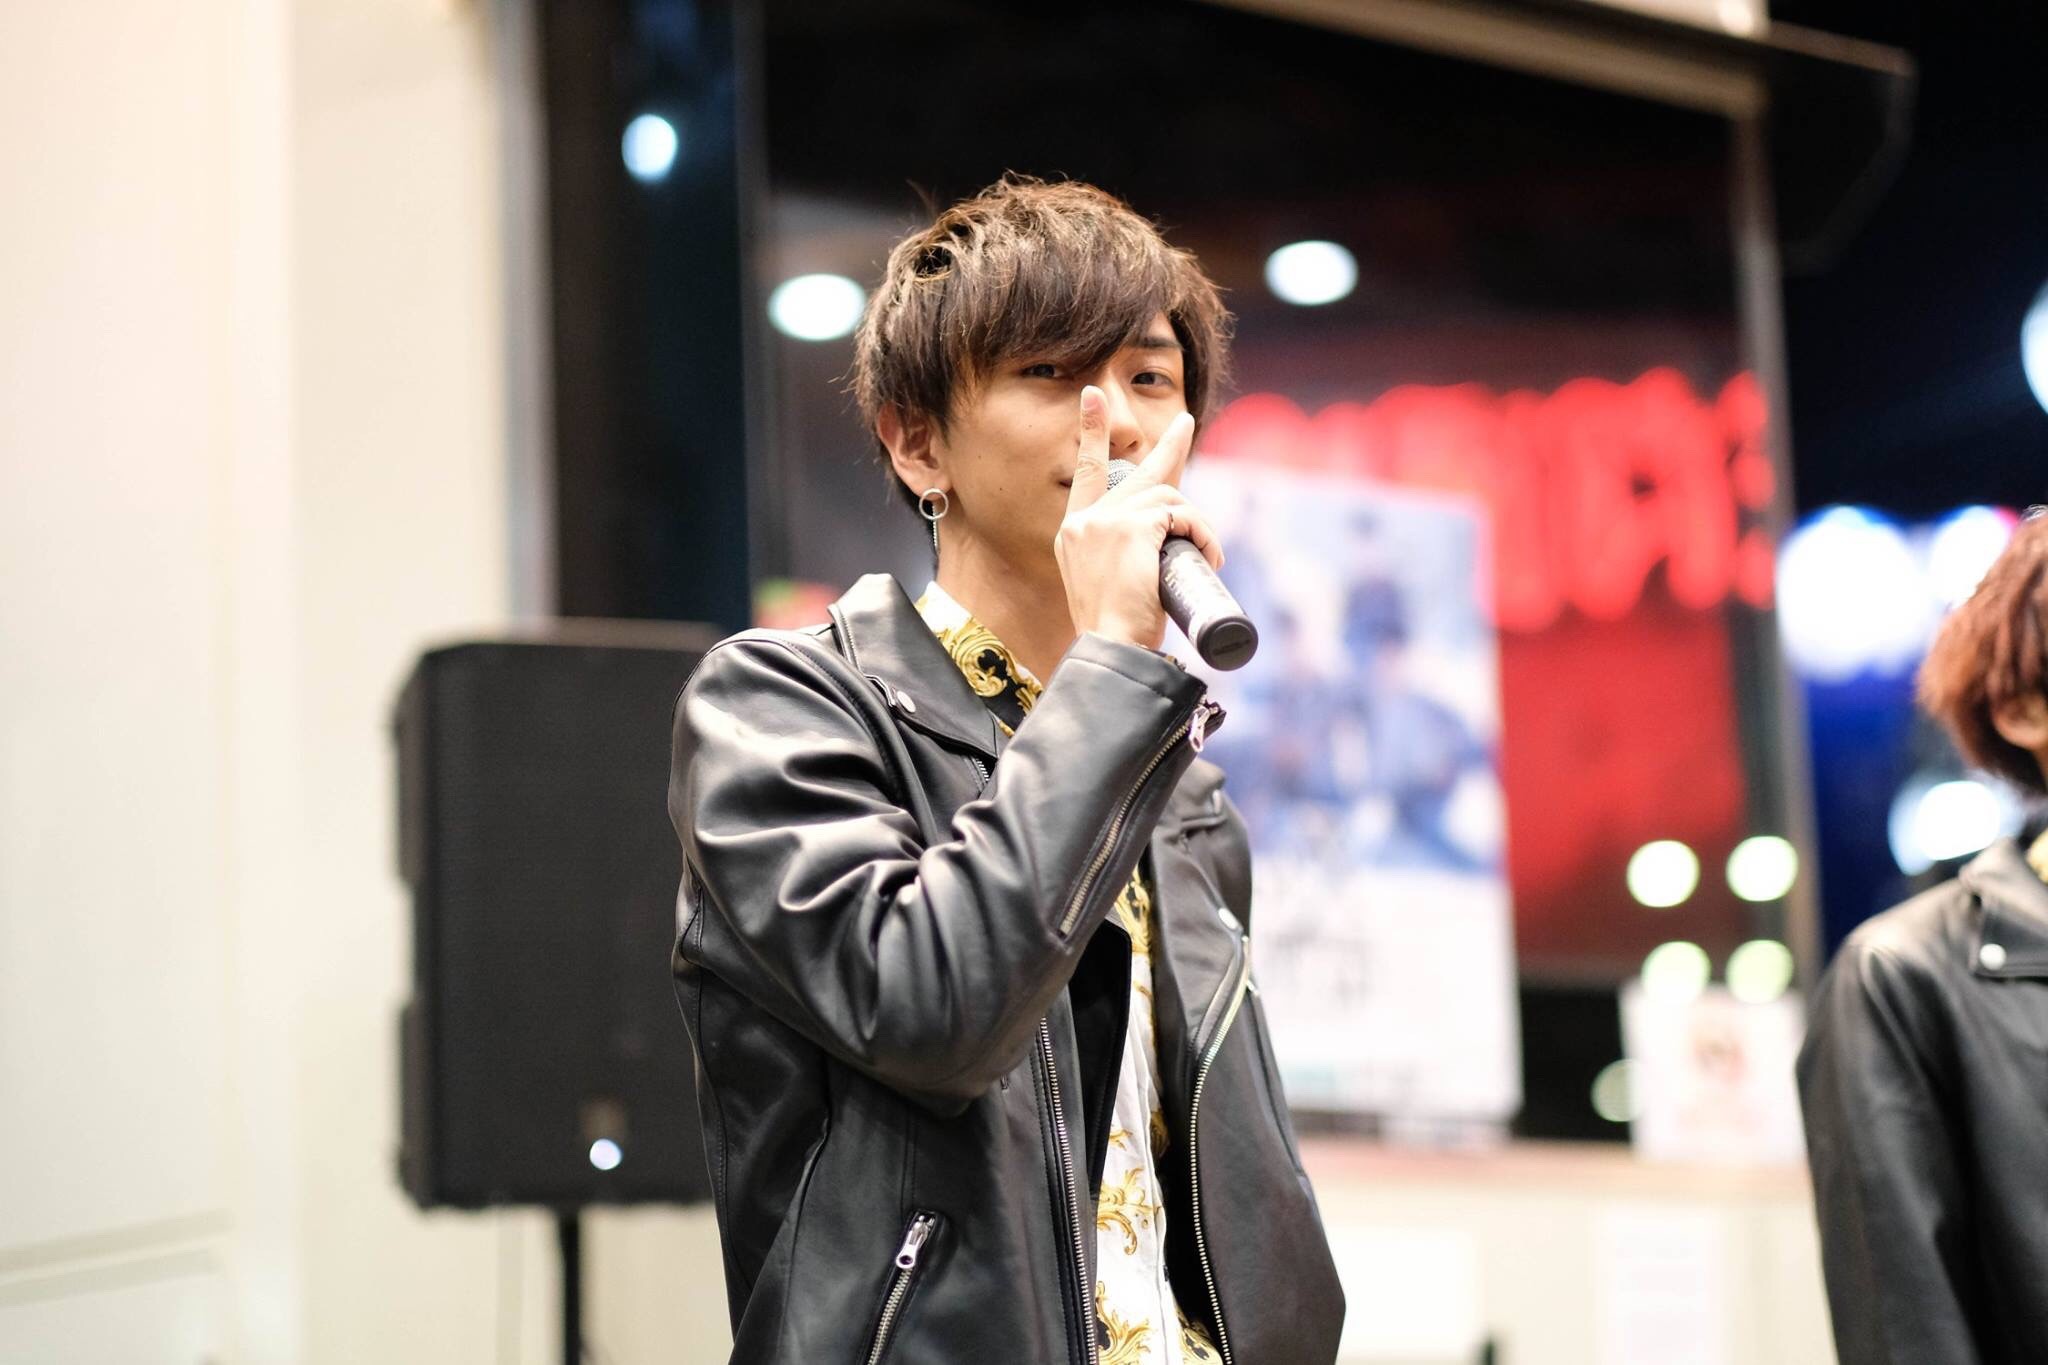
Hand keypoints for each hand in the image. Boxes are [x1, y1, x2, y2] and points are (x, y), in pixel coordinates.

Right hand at [1056, 386, 1224, 650]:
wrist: (1110, 649)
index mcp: (1074, 534)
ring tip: (1208, 555)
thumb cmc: (1116, 632)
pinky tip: (1209, 555)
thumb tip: (1165, 543)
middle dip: (1169, 447)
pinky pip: (1179, 515)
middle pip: (1139, 475)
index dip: (1091, 432)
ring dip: (1196, 525)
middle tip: (1186, 422)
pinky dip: (1201, 533)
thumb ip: (1125, 557)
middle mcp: (1084, 522)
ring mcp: (1104, 522)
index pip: (1086, 473)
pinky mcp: (1131, 528)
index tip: (1092, 398)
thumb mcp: (1111, 585)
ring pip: (1168, 500)